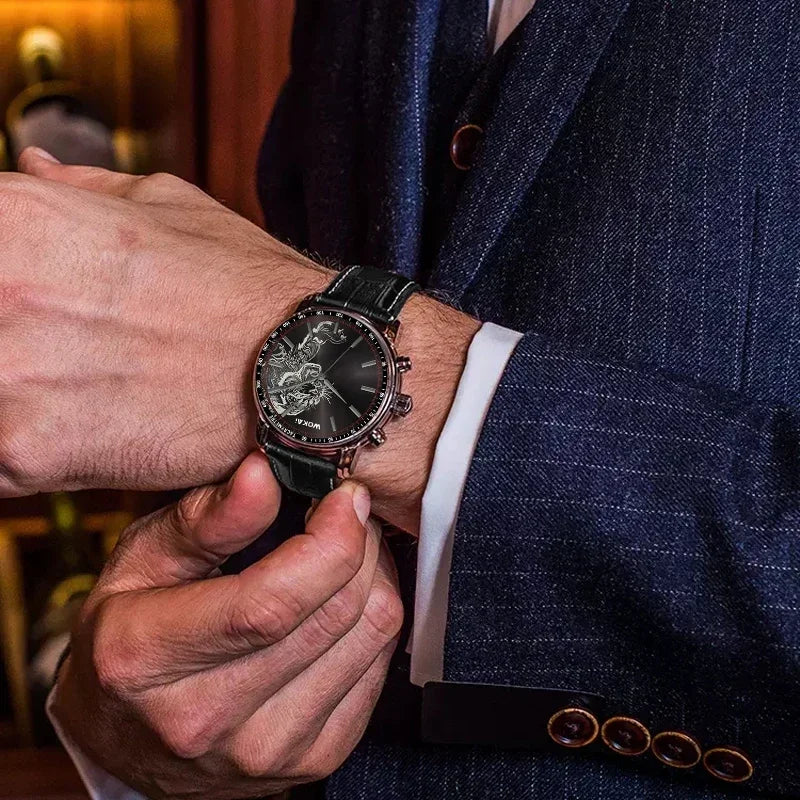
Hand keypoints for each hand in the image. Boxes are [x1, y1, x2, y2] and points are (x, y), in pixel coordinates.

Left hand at [3, 149, 479, 532]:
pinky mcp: (25, 452)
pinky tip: (71, 429)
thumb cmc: (247, 291)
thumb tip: (31, 165)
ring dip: (12, 391)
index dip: (2, 285)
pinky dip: (16, 449)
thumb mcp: (168, 208)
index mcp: (16, 217)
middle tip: (57, 345)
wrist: (307, 372)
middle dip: (9, 337)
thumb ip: (81, 189)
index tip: (23, 303)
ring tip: (66, 386)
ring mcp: (5, 375)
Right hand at [51, 451, 402, 799]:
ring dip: (372, 575)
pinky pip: (379, 668)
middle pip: (333, 614)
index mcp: (147, 659)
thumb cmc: (130, 632)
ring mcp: (266, 752)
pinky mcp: (312, 762)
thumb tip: (263, 473)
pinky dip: (374, 619)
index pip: (271, 602)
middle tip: (344, 513)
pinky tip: (343, 598)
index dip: (329, 539)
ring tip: (342, 552)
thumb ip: (205, 518)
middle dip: (358, 544)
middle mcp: (206, 720)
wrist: (128, 736)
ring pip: (370, 636)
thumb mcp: (142, 558)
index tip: (344, 497)